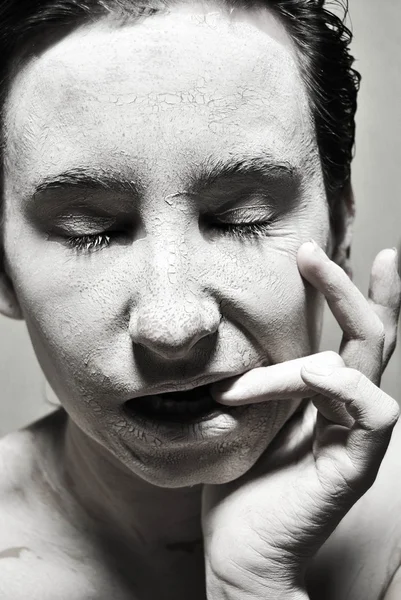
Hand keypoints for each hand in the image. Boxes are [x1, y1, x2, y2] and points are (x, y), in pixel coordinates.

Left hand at [202, 241, 400, 599]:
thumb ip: (261, 379)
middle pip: (371, 336)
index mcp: (325, 398)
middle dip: (349, 289)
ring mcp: (357, 436)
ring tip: (246, 387)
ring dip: (309, 351)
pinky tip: (305, 379)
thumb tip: (242, 337)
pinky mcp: (357, 464)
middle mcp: (347, 411)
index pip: (346, 337)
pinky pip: (371, 408)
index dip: (344, 292)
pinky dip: (338, 383)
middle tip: (313, 251)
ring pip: (362, 363)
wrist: (240, 551)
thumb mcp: (247, 414)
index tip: (316, 252)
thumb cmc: (241, 482)